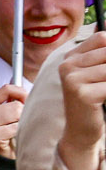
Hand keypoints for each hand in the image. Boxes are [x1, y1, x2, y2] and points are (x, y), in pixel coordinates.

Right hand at [0, 82, 27, 158]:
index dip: (22, 94)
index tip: (28, 102)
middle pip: (15, 104)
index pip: (7, 89)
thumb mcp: (9, 115)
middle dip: (23, 114)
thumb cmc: (9, 135)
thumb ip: (15, 101)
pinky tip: (15, 138)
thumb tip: (29, 94)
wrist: (4, 157)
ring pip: (17, 113)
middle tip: (20, 124)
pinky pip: (16, 127)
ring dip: (22, 123)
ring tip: (17, 131)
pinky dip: (20, 133)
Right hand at [59, 30, 105, 169]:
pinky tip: (105, 100)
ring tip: (105, 90)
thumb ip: (102, 57)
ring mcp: (71, 78)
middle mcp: (67, 65)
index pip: (102, 38)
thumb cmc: (93, 100)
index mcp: (70, 57)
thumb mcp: (96, 74)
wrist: (80, 130)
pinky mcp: (81, 93)